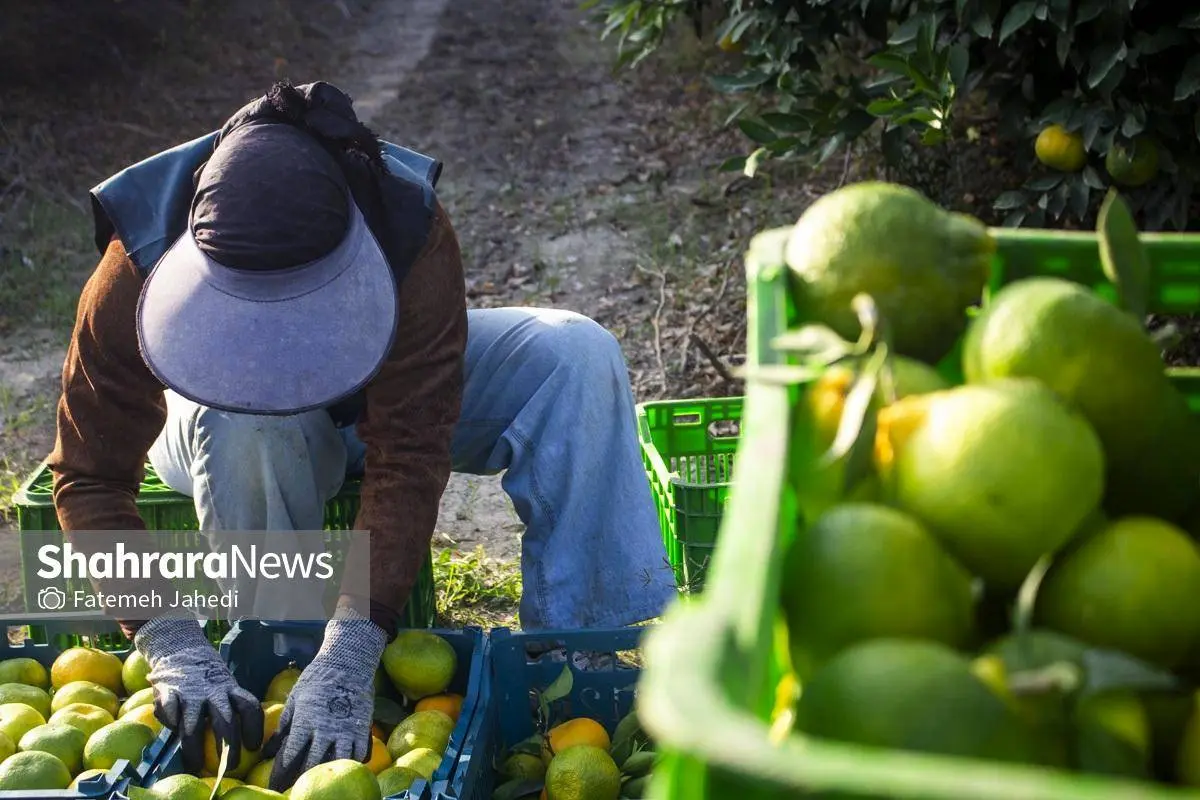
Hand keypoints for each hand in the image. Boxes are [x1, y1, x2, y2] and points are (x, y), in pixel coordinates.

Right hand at [134, 617, 262, 774]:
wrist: (180, 648)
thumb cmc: (206, 678)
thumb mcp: (224, 686)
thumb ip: (231, 706)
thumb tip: (244, 734)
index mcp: (231, 689)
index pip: (249, 707)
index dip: (254, 727)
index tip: (254, 746)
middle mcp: (213, 692)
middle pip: (226, 721)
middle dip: (229, 745)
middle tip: (231, 767)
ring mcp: (190, 693)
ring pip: (194, 723)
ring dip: (195, 746)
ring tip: (196, 764)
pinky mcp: (168, 692)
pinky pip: (169, 709)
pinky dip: (170, 721)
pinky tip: (173, 729)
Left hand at [263, 609, 385, 791]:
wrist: (348, 661)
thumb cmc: (317, 678)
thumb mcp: (295, 699)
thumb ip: (282, 727)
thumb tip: (266, 752)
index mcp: (305, 721)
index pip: (290, 756)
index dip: (280, 775)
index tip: (274, 786)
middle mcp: (326, 729)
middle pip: (312, 764)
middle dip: (301, 779)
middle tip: (294, 790)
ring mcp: (347, 729)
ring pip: (338, 762)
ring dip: (328, 773)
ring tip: (320, 781)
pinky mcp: (363, 727)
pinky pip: (360, 753)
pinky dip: (353, 762)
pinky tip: (345, 767)